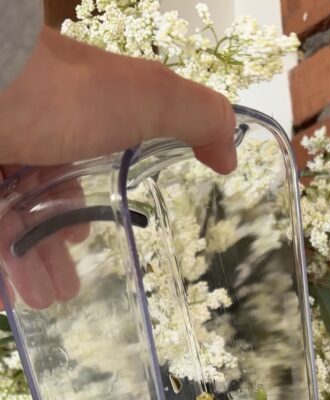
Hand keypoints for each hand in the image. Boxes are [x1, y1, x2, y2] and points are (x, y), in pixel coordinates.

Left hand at [0, 27, 236, 310]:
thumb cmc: (62, 93)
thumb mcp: (149, 97)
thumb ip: (197, 118)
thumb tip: (231, 155)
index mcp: (70, 115)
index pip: (75, 164)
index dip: (82, 205)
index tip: (87, 240)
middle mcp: (26, 135)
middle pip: (38, 202)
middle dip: (53, 251)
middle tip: (67, 291)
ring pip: (11, 225)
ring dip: (30, 268)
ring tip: (44, 301)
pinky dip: (1, 271)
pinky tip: (12, 300)